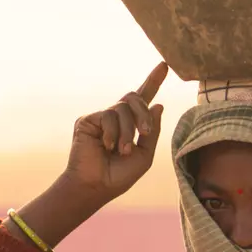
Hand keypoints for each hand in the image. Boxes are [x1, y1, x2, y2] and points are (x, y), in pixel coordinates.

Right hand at [62, 62, 168, 204]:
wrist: (96, 186)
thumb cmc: (119, 175)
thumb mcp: (144, 155)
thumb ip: (153, 131)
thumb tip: (158, 105)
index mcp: (131, 124)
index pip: (144, 98)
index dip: (154, 80)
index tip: (164, 65)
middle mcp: (116, 117)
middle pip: (135, 97)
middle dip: (143, 114)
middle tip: (145, 133)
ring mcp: (101, 117)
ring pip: (122, 108)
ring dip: (128, 131)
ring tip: (122, 150)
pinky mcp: (87, 120)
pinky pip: (108, 116)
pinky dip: (113, 133)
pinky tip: (107, 147)